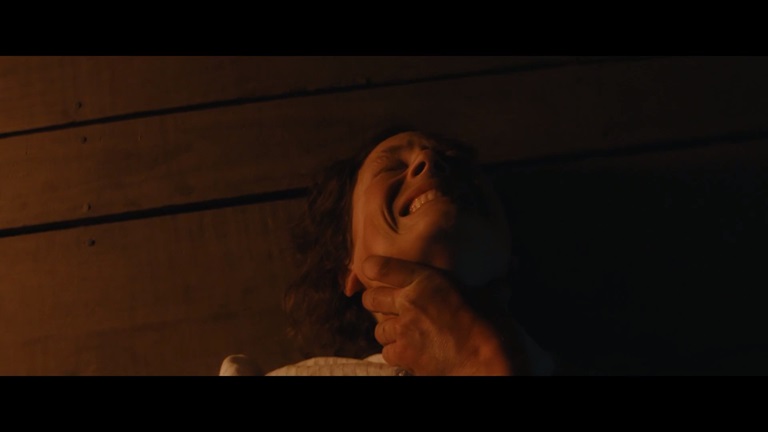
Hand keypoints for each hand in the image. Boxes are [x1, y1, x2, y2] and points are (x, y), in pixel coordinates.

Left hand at [360, 255, 526, 375]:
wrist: (489, 364)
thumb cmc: (494, 329)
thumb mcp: (492, 301)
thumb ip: (490, 290)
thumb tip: (504, 284)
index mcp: (428, 280)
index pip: (381, 267)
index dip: (372, 269)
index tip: (372, 272)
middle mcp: (410, 302)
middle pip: (371, 299)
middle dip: (375, 303)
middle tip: (387, 307)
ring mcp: (404, 329)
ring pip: (379, 329)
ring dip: (389, 332)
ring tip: (406, 334)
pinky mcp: (403, 354)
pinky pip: (386, 352)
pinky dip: (396, 353)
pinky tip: (411, 353)